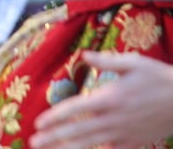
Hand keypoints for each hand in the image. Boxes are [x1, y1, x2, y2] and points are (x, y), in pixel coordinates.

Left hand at [31, 52, 172, 148]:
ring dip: (68, 148)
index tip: (38, 123)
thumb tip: (83, 55)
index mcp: (110, 98)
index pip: (75, 109)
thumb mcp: (134, 63)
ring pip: (91, 143)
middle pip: (78, 130)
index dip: (55, 116)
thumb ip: (106, 60)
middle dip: (54, 137)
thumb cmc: (160, 78)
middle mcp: (114, 118)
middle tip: (34, 141)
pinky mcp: (134, 142)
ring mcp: (124, 133)